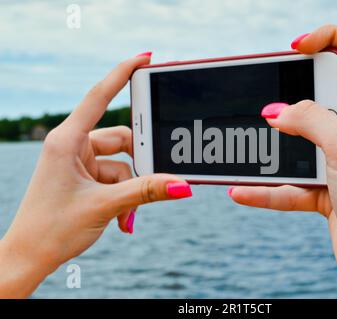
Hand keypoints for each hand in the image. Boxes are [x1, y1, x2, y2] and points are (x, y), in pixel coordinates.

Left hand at [0, 53, 191, 297]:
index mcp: (67, 141)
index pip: (99, 97)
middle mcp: (73, 147)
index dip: (122, 74)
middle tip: (157, 177)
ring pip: (123, 165)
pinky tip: (121, 218)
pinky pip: (117, 179)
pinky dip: (124, 197)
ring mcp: (79, 163)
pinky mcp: (85, 178)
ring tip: (125, 213)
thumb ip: (146, 191)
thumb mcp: (104, 206)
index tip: (145, 58)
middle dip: (138, 165)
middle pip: (121, 140)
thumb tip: (182, 185)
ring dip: (131, 188)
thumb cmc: (51, 228)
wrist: (30, 256)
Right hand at [229, 25, 336, 297]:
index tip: (298, 47)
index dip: (331, 39)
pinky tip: (242, 191)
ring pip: (302, 144)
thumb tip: (276, 112)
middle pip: (324, 97)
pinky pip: (291, 183)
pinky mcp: (328, 190)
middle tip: (270, 99)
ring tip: (248, 145)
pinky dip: (267, 189)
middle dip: (294, 97)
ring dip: (275, 147)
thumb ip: (310, 119)